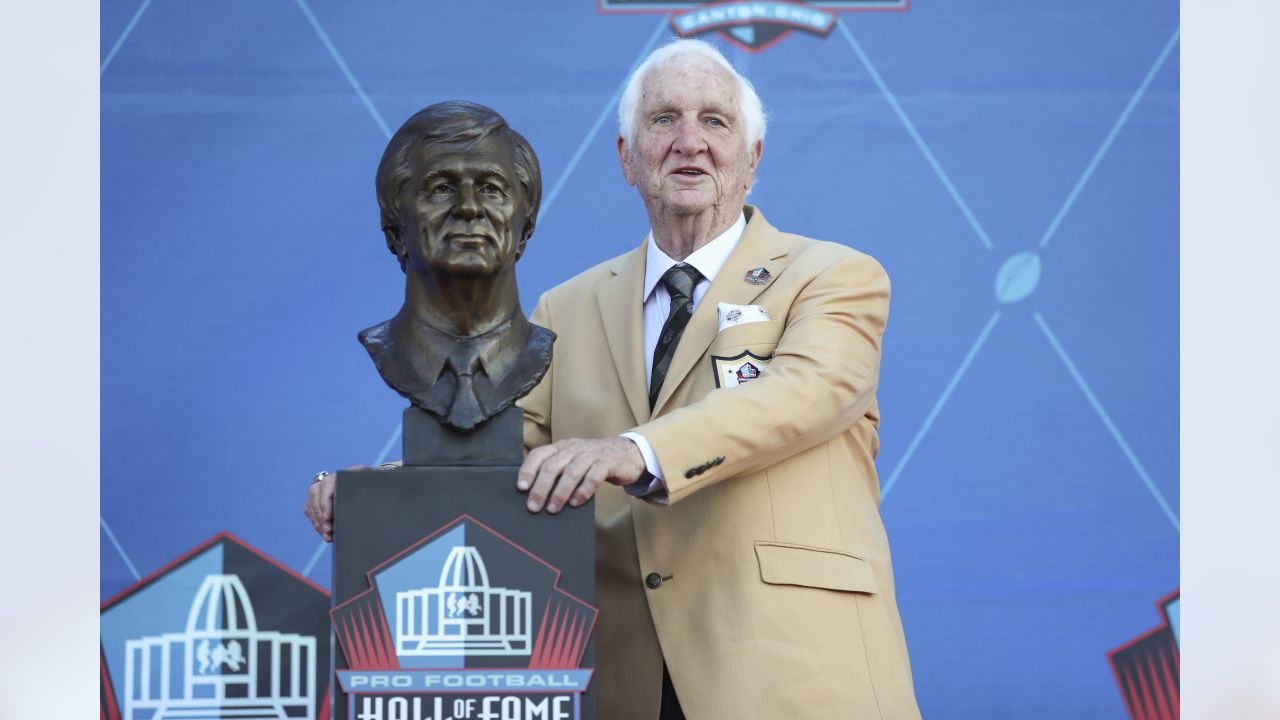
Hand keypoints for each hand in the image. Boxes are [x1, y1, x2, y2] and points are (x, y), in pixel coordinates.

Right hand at [303, 463, 394, 540]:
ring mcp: (321, 488)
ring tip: (327, 537)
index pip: (328, 488)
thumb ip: (369, 490)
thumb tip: (369, 504)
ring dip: (317, 522)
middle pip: (316, 498)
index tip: (328, 519)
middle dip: (320, 517)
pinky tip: (323, 532)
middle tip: (328, 533)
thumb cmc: (373, 484)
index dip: (326, 504)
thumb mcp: (373, 485)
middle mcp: (328, 479)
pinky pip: (310, 509)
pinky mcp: (317, 497)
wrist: (368, 481)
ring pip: (311, 505)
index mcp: (343, 475)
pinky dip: (315, 522)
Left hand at [517, 437, 645, 513]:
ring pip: (572, 471)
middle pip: (553, 465)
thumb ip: (558, 471)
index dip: (528, 470)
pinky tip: (576, 503)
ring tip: (553, 508)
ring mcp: (592, 454)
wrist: (628, 454)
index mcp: (563, 447)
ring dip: (560, 492)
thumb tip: (535, 493)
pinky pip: (593, 477)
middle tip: (534, 506)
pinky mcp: (608, 463)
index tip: (521, 487)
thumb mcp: (574, 460)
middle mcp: (575, 448)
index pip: (540, 454)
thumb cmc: (595, 461)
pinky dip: (583, 491)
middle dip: (541, 487)